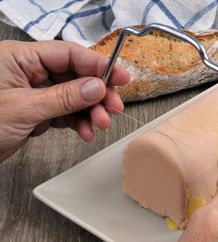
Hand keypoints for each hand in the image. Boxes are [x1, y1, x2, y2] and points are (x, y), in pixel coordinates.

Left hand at [0, 40, 128, 160]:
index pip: (68, 54)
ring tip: (100, 124)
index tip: (119, 75)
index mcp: (19, 58)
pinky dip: (78, 122)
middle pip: (75, 75)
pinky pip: (65, 111)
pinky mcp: (36, 110)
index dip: (97, 64)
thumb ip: (63, 98)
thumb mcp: (23, 109)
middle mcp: (28, 71)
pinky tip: (86, 131)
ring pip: (73, 95)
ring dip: (91, 111)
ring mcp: (33, 91)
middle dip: (97, 93)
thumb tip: (96, 87)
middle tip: (114, 106)